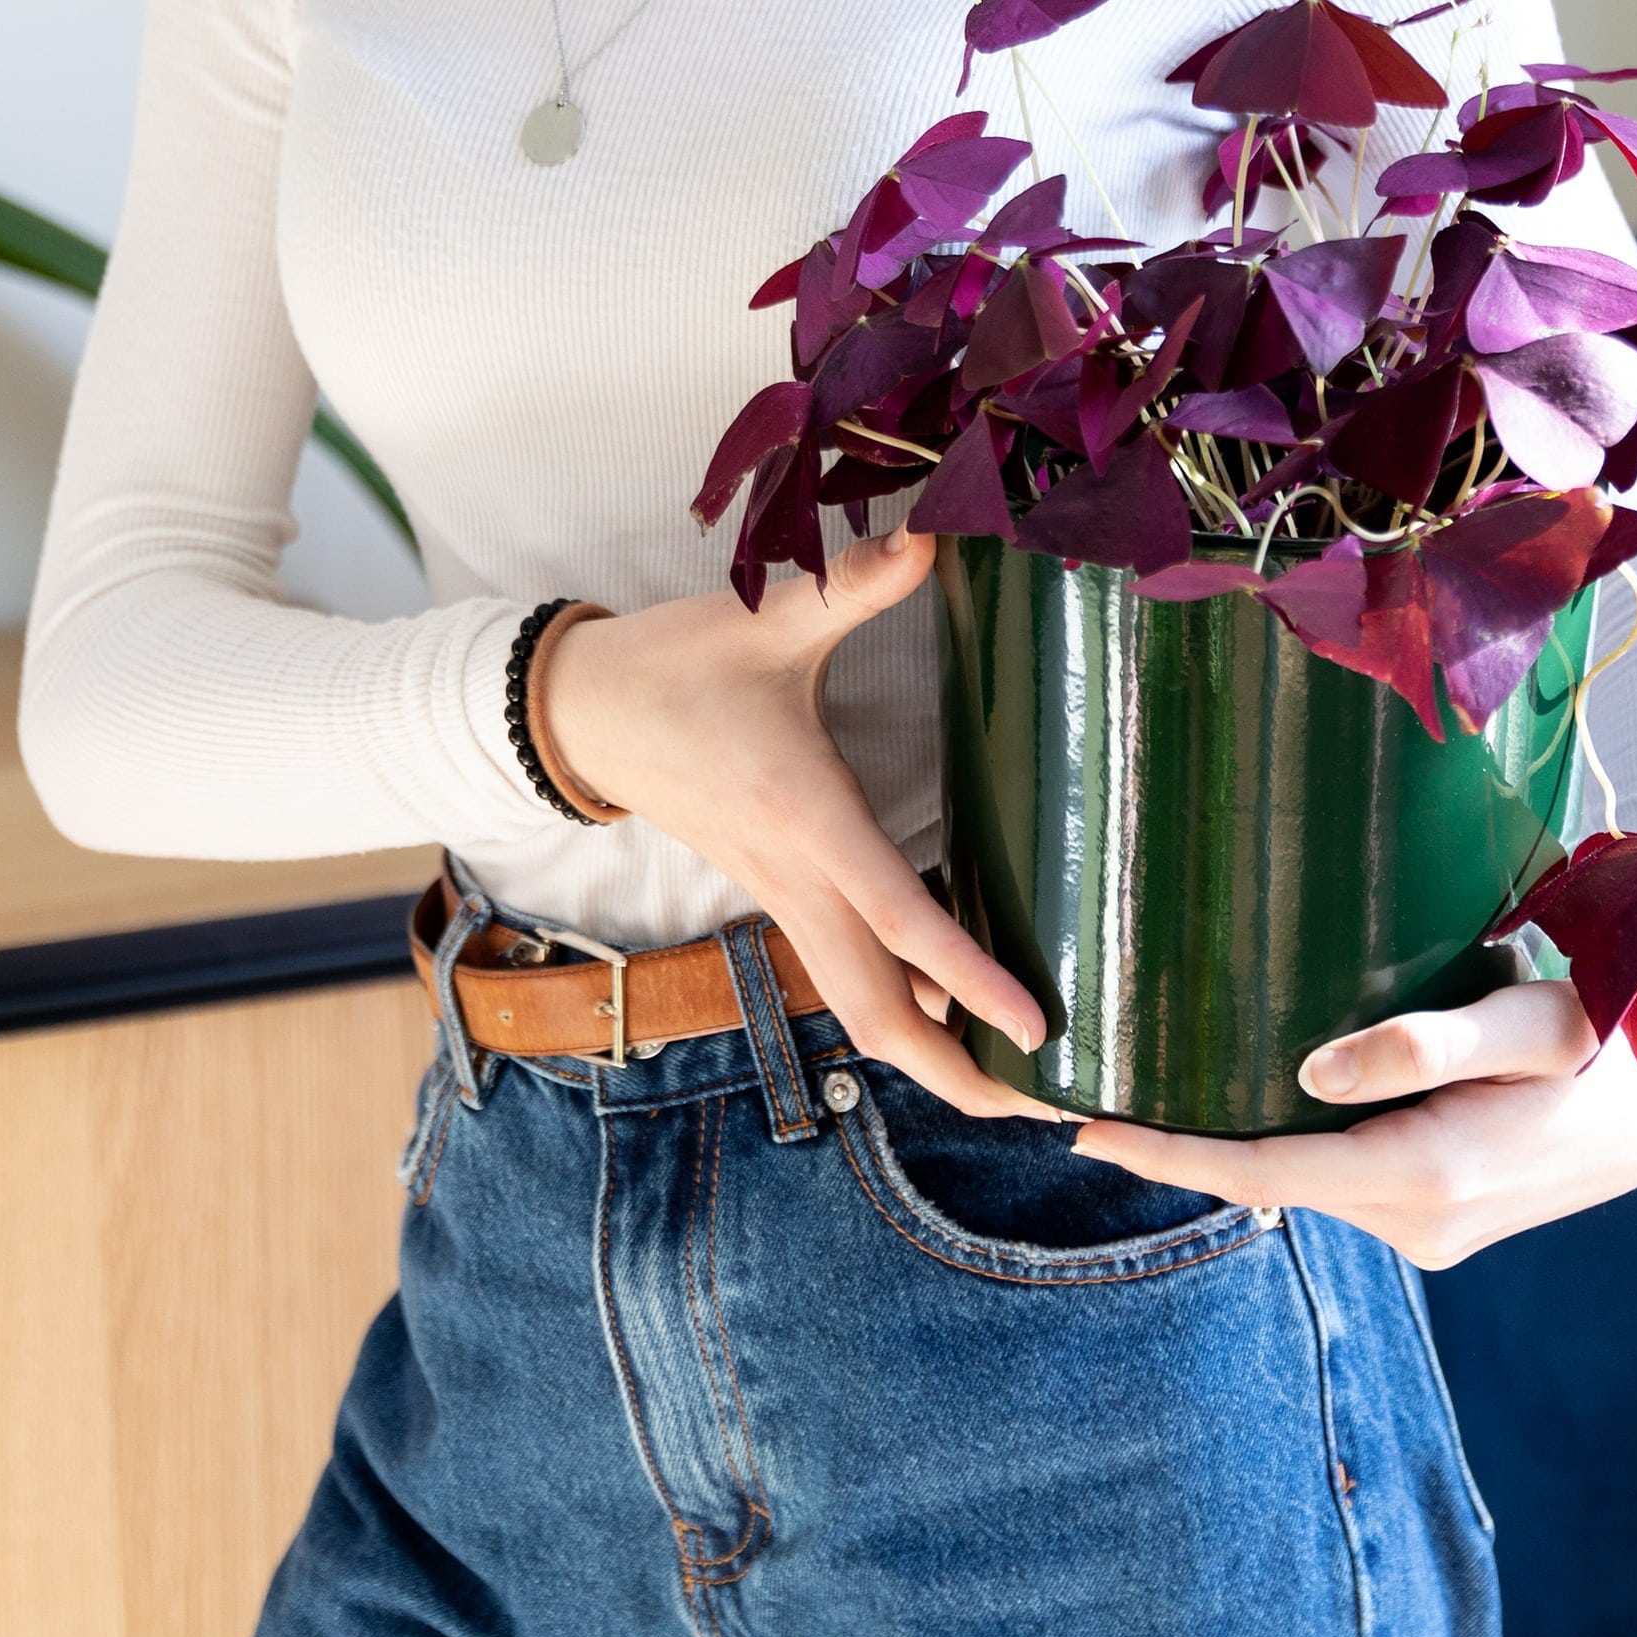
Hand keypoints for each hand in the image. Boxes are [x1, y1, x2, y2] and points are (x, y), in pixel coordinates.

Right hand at [538, 529, 1059, 1120]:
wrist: (579, 712)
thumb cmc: (673, 666)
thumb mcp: (764, 618)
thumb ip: (855, 582)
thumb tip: (936, 532)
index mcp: (805, 820)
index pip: (902, 916)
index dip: (971, 976)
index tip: (1039, 1026)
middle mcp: (798, 881)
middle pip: (880, 1017)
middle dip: (963, 1075)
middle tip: (1057, 1104)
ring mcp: (787, 899)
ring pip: (865, 1011)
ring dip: (938, 1054)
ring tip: (1028, 1080)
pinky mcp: (783, 897)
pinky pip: (854, 976)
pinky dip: (911, 1009)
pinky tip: (970, 1011)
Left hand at [1069, 981, 1636, 1268]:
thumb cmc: (1608, 1040)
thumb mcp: (1527, 1022)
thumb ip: (1422, 1042)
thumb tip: (1310, 1070)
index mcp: (1430, 1173)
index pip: (1263, 1170)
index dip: (1169, 1155)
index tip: (1088, 1130)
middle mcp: (1420, 1221)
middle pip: (1271, 1179)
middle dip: (1187, 1144)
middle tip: (1100, 1088)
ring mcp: (1429, 1232)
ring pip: (1307, 1182)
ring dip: (1247, 1143)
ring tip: (1171, 1082)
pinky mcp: (1438, 1222)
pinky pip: (1344, 1182)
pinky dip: (1299, 1149)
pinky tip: (1272, 1102)